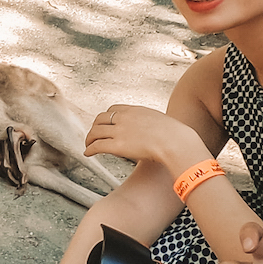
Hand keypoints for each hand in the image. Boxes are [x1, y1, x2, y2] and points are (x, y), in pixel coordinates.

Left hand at [83, 105, 204, 172]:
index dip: (105, 117)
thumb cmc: (174, 135)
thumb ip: (152, 124)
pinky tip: (88, 153)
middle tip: (92, 135)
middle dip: (94, 127)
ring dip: (89, 139)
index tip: (104, 124)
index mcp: (134, 110)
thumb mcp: (160, 122)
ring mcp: (120, 131)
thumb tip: (156, 130)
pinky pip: (98, 146)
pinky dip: (90, 149)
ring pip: (96, 132)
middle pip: (100, 119)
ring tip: (88, 145)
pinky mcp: (117, 145)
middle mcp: (124, 118)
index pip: (112, 109)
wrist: (174, 141)